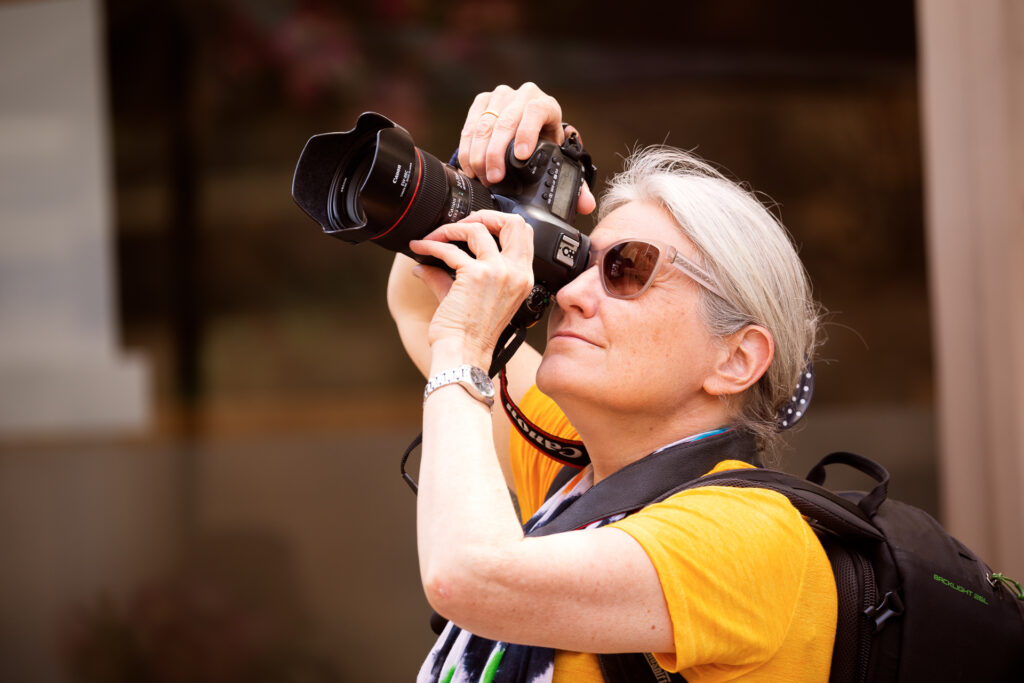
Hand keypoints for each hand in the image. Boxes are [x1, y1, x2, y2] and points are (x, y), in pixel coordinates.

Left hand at [409, 210, 535, 368]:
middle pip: (513, 221)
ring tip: (432, 238)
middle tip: (459, 225)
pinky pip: (449, 248)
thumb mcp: (475, 297)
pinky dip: (430, 245)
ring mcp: (498, 272)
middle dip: (484, 214)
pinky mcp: (475, 274)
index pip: (524, 234)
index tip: (476, 226)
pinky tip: (419, 250)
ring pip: (477, 228)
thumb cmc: (472, 334)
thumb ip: (456, 273)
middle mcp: (516, 273)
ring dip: (449, 229)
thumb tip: (429, 258)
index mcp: (522, 278)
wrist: (464, 353)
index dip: (499, 222)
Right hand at [458, 83, 595, 214]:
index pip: (536, 112)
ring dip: (479, 153)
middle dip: (496, 153)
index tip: (520, 156)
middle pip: (506, 120)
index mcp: (547, 105)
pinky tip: (469, 167)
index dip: (527, 133)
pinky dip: (468, 148)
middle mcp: (524, 95)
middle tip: (494, 179)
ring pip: (485, 124)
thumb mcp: (559, 159)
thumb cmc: (544, 144)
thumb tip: (586, 205)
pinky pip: (470, 125)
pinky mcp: (482, 102)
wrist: (526, 127)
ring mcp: (501, 97)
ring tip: (480, 177)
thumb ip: (576, 183)